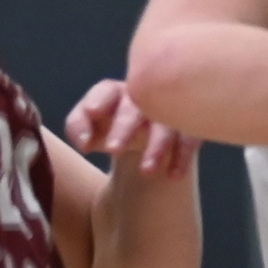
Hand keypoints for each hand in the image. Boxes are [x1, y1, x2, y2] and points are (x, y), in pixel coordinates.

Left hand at [65, 79, 200, 179]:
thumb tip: (84, 143)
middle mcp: (143, 98)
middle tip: (112, 150)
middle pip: (135, 107)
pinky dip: (182, 156)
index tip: (92, 112)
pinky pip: (189, 139)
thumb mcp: (89, 129)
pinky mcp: (187, 127)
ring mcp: (168, 112)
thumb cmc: (110, 128)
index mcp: (115, 94)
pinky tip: (173, 175)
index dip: (99, 101)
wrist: (143, 137)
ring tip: (146, 171)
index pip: (105, 92)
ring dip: (157, 146)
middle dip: (124, 127)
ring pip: (166, 124)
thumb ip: (78, 129)